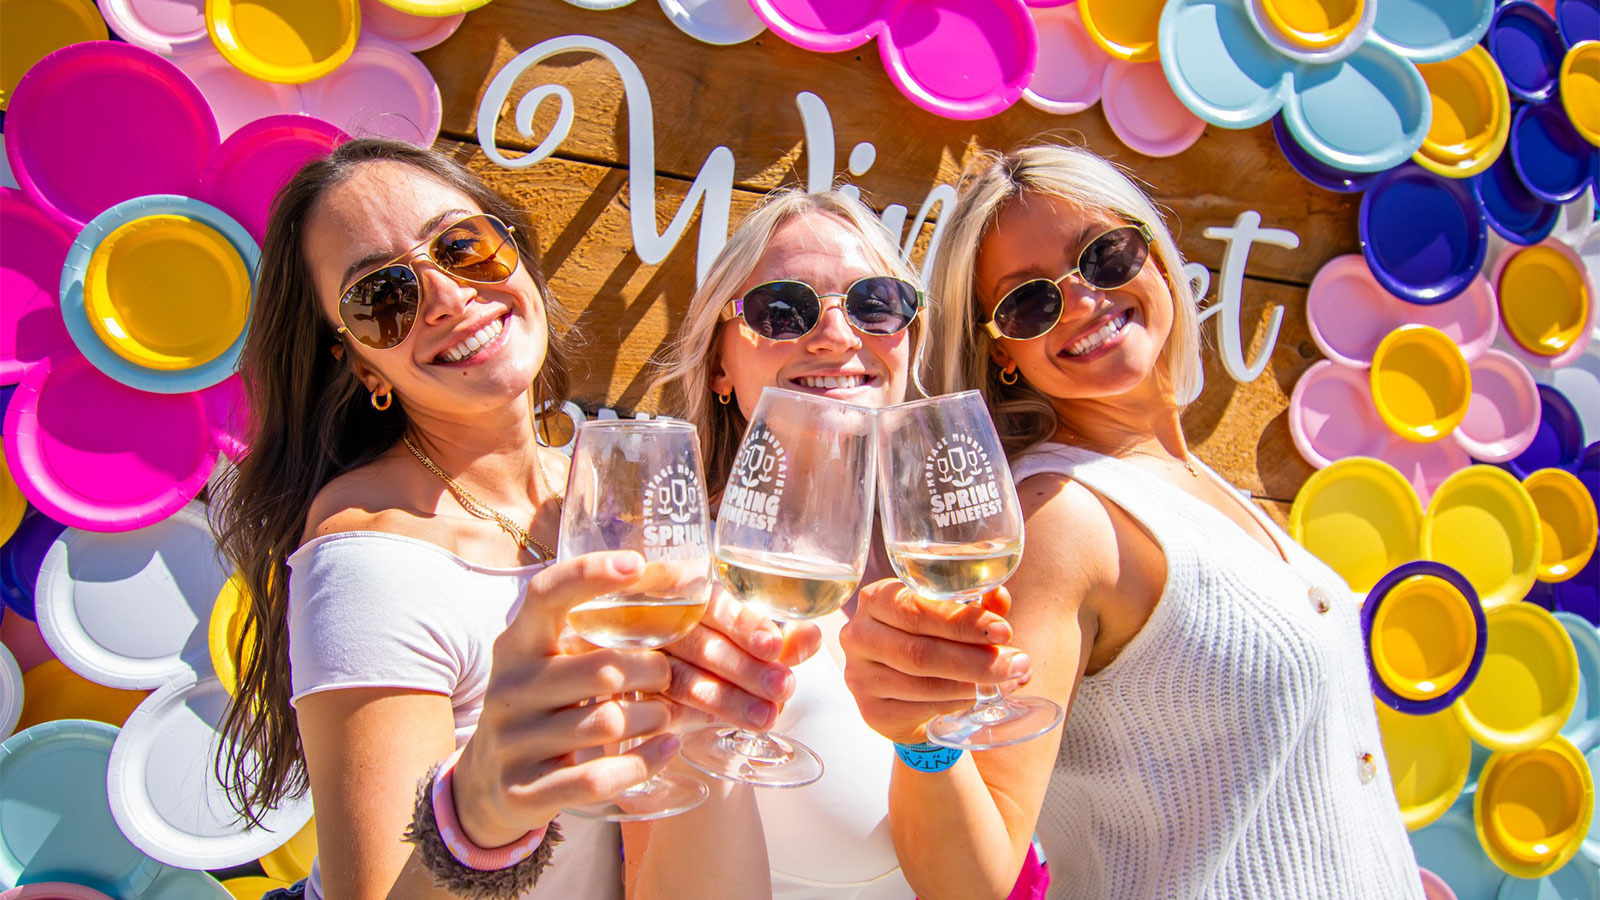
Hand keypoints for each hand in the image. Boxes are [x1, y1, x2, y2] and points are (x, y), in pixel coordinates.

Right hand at [451, 550, 678, 846]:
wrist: (487, 783)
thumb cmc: (543, 705)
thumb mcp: (551, 661)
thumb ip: (599, 628)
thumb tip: (689, 575)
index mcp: (517, 643)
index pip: (545, 595)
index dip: (589, 574)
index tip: (637, 562)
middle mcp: (510, 687)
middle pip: (603, 669)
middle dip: (653, 671)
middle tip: (668, 675)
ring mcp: (512, 741)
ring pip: (608, 722)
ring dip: (654, 717)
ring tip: (665, 713)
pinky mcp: (523, 790)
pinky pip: (598, 777)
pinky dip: (645, 762)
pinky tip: (667, 747)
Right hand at [657, 585, 821, 730]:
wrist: (666, 664)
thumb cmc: (719, 642)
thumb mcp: (752, 636)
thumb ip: (782, 638)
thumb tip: (812, 637)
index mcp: (692, 594)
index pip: (717, 605)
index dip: (745, 625)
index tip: (774, 646)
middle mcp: (663, 623)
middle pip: (702, 645)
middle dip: (745, 669)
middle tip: (783, 687)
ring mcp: (644, 659)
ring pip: (683, 680)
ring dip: (727, 699)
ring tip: (766, 716)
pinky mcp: (639, 694)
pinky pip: (662, 709)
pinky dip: (693, 718)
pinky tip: (720, 727)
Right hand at [840, 579, 1030, 744]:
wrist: (902, 692)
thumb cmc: (928, 641)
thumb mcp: (949, 618)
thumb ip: (973, 605)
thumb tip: (999, 595)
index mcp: (876, 599)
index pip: (916, 608)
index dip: (962, 621)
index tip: (1004, 630)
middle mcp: (859, 635)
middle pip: (919, 649)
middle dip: (974, 658)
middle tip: (1014, 662)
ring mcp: (860, 676)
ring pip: (922, 682)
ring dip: (972, 683)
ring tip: (1008, 680)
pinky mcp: (871, 711)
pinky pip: (921, 707)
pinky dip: (958, 702)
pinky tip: (982, 697)